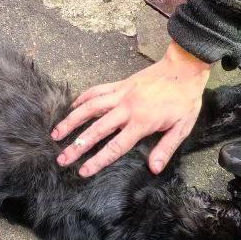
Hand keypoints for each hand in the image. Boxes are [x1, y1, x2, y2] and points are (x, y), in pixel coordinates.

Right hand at [52, 41, 211, 176]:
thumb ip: (166, 148)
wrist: (184, 68)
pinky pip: (96, 91)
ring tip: (56, 134)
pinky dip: (82, 99)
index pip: (115, 146)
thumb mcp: (182, 127)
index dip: (97, 160)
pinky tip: (72, 107)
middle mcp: (127, 108)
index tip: (83, 171)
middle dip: (77, 146)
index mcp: (142, 122)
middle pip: (96, 130)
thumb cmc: (184, 99)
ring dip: (71, 121)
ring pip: (89, 108)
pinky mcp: (120, 84)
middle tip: (61, 158)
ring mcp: (121, 94)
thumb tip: (154, 168)